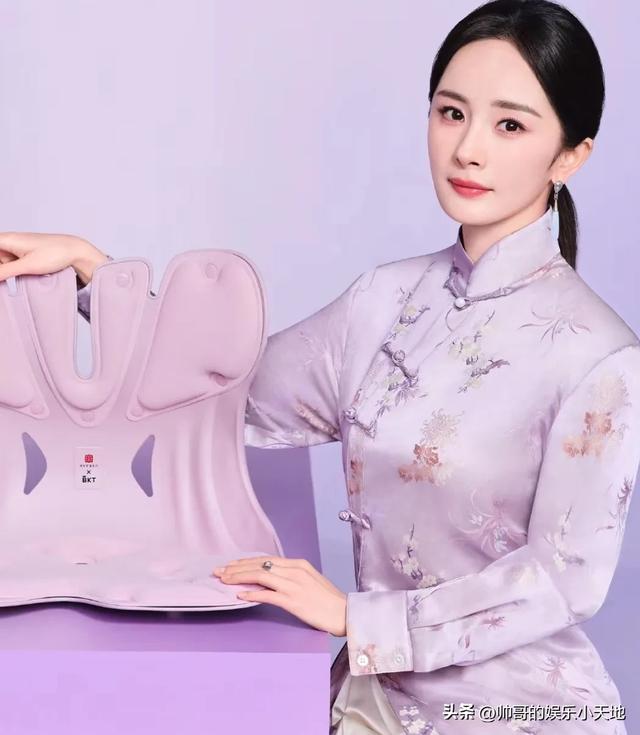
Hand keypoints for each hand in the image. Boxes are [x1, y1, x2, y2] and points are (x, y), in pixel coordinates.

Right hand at [0, 232, 108, 284]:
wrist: (76, 252)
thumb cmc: (55, 253)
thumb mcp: (28, 266)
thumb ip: (5, 272)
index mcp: (7, 238)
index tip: (2, 274)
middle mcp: (10, 241)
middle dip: (1, 270)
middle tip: (6, 280)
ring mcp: (18, 248)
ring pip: (2, 261)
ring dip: (4, 271)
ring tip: (19, 277)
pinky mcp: (26, 255)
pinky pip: (12, 263)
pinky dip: (12, 271)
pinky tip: (20, 278)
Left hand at [212, 556, 346, 636]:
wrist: (345, 613)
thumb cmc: (329, 600)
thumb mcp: (310, 580)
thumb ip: (292, 576)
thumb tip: (271, 578)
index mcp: (298, 564)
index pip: (265, 560)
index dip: (246, 562)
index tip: (230, 565)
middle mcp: (295, 571)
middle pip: (259, 565)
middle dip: (237, 567)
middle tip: (219, 571)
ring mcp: (294, 585)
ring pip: (260, 576)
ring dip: (239, 578)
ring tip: (224, 580)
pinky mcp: (293, 601)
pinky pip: (268, 595)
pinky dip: (252, 593)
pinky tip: (240, 595)